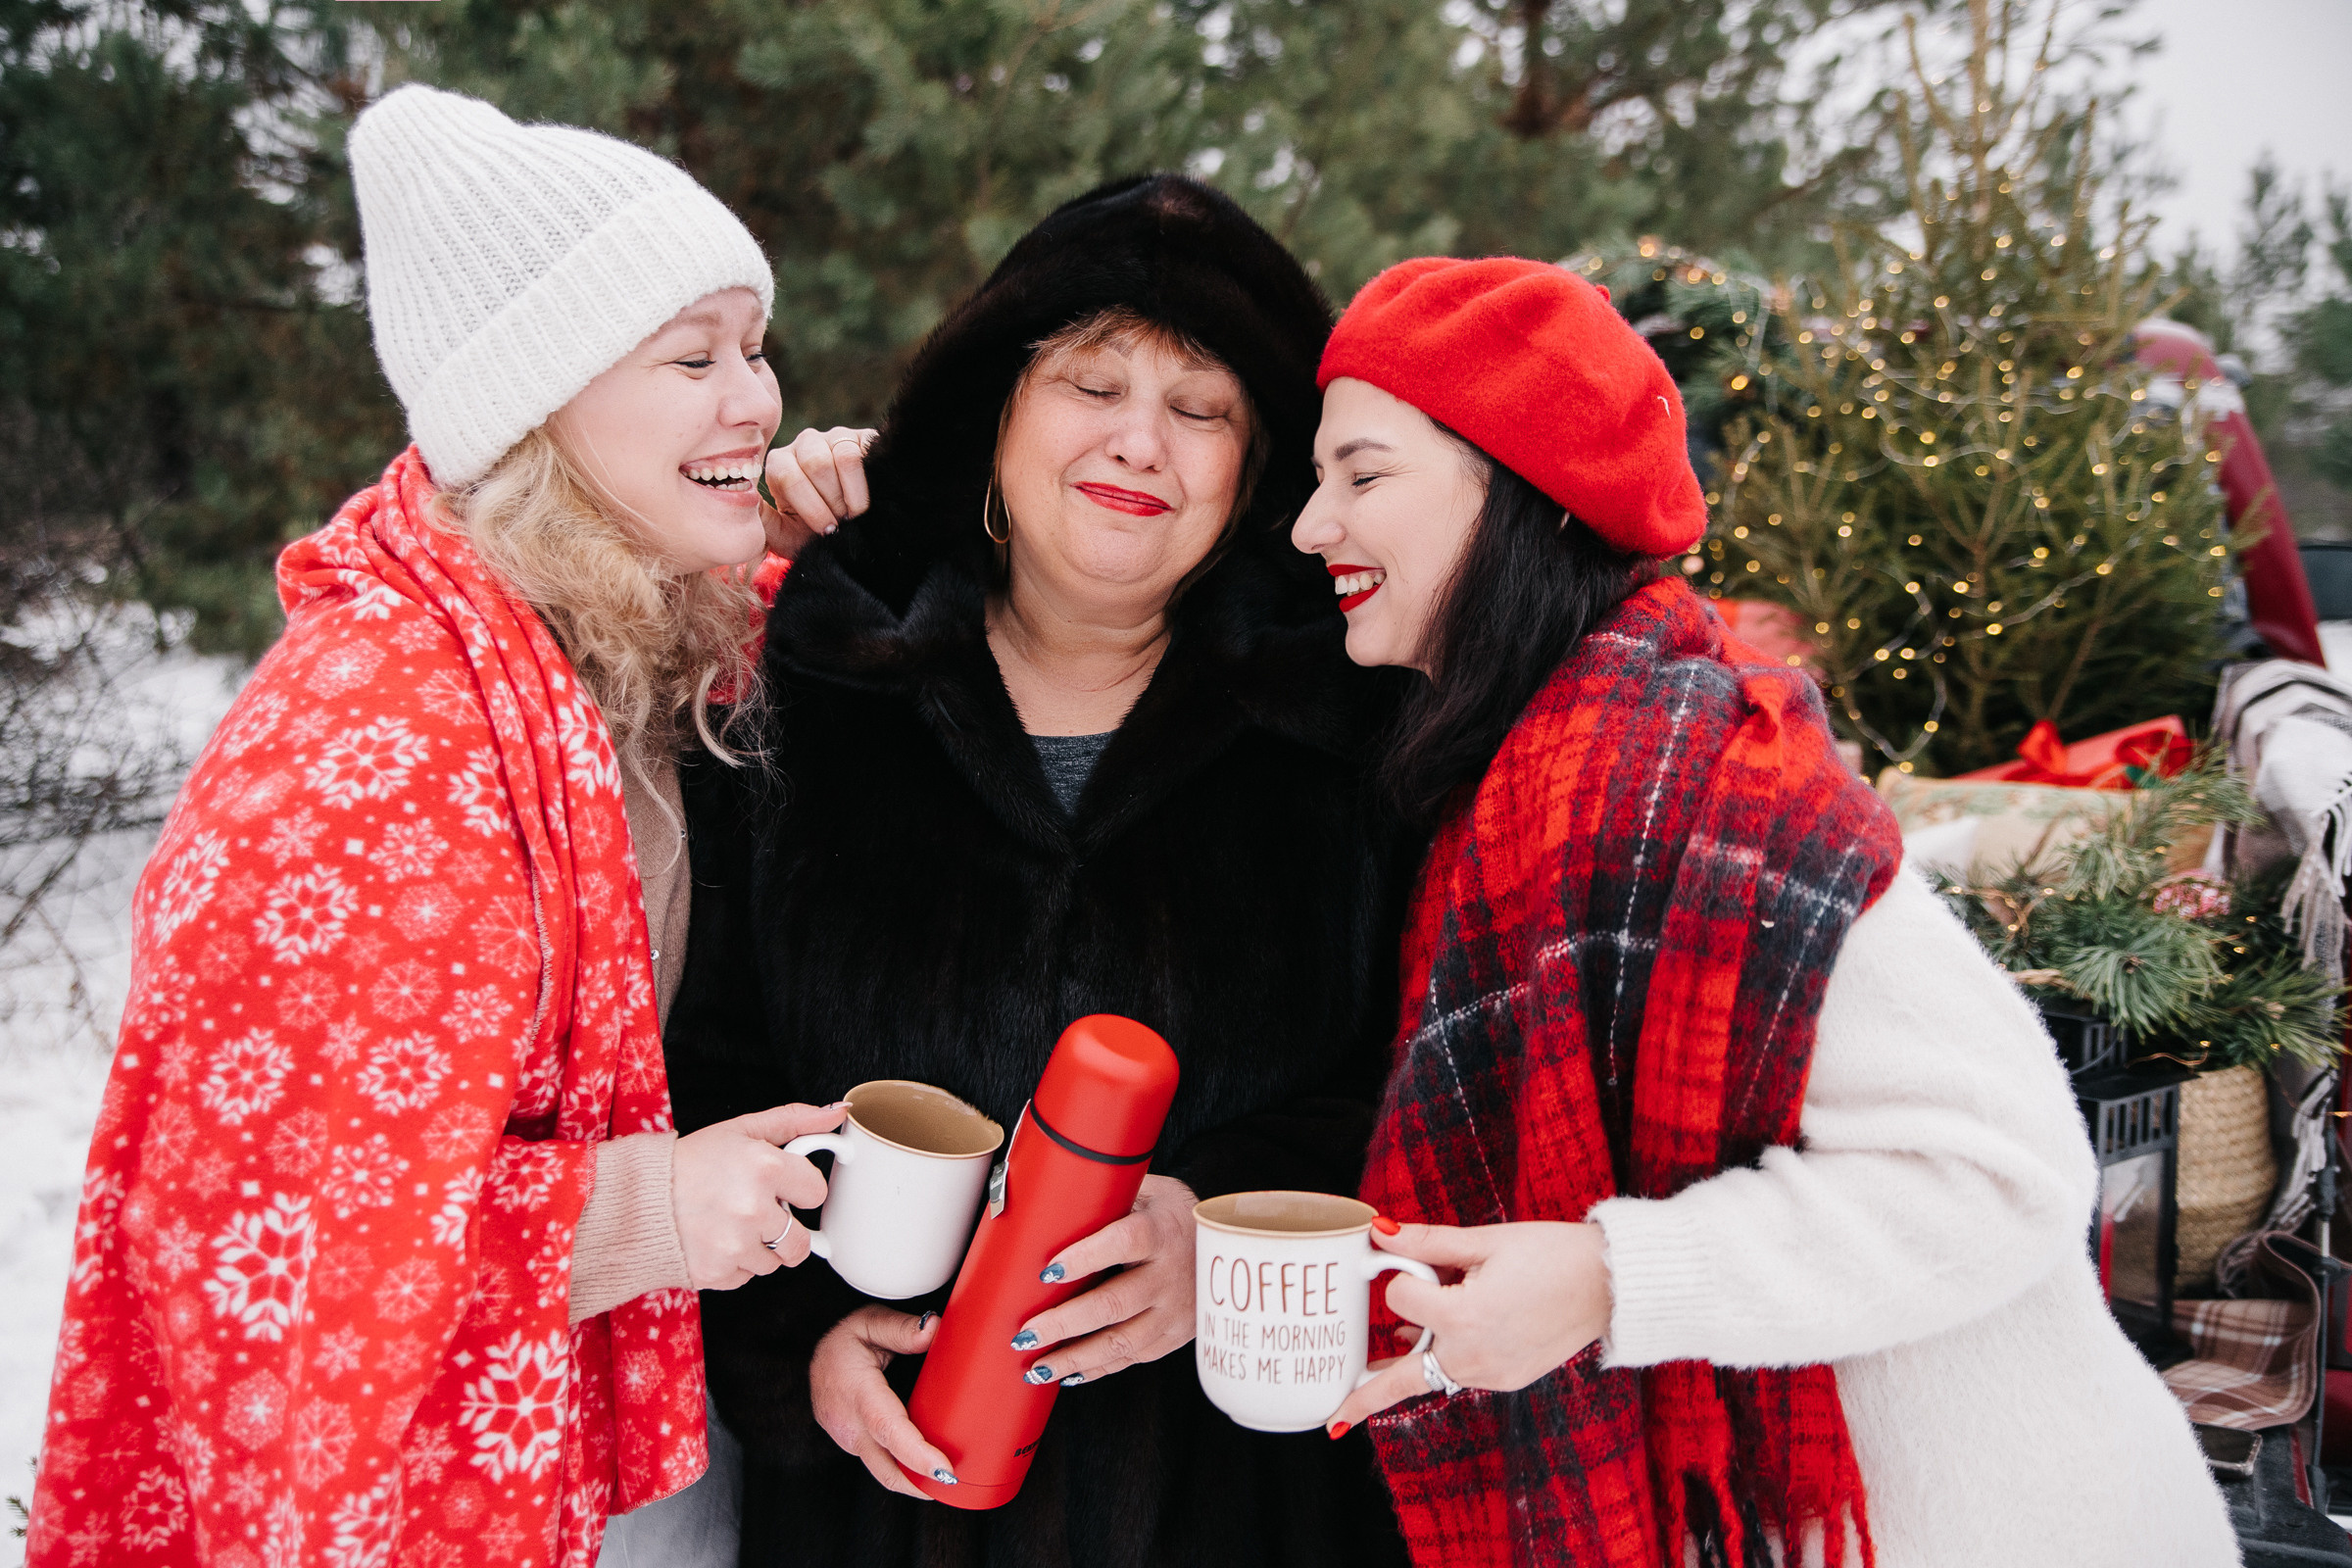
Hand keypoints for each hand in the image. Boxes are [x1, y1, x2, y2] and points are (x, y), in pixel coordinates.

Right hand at [671, 1102, 845, 1288]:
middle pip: (801, 1241)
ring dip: (759, 1248)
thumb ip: (794, 1122)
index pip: (816, 1192)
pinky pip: (746, 1277)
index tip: (782, 1187)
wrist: (638, 1199)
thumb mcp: (742, 1130)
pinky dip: (735, 1265)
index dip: (799, 1189)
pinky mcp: (718, 1274)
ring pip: (774, 1262)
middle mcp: (752, 1209)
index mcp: (764, 1167)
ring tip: (730, 1224)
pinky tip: (715, 1241)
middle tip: (756, 1211)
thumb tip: (837, 1114)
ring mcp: (735, 1246)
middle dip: (785, 1228)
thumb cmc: (691, 1162)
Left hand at [759, 425, 875, 558]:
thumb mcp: (783, 534)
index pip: (788, 476)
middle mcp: (804, 444)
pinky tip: (865, 503)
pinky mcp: (860, 438)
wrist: (852, 535)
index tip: (825, 531)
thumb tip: (741, 500)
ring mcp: (833, 437)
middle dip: (831, 502)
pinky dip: (862, 486)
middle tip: (841, 523)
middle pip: (814, 464)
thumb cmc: (813, 535)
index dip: (811, 508)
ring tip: (853, 514)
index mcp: (780, 463)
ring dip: (849, 496)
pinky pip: (858, 453)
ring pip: (839, 457)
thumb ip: (760, 519)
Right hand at [811, 1306, 956, 1496]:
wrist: (814, 1360)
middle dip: (921, 1485)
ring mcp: (848, 1440)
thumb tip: (934, 1330)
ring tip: (948, 1477)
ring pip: (884, 1470)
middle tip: (957, 1484)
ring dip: (914, 1479)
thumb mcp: (869, 1321)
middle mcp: (849, 1425)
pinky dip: (903, 1467)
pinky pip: (880, 1462)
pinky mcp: (853, 1447)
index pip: (888, 1429)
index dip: (917, 1454)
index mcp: (856, 1392)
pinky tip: (926, 1463)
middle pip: (887, 1468)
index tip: (944, 1469)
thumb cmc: (844, 1341)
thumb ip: (902, 1328)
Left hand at [1008, 1175, 1196, 1386]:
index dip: (1085, 1257)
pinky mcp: (1177, 1335)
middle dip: (1063, 1324)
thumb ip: (1107, 1198)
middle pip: (1114, 1304)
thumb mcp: (1148, 1192)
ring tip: (1036, 1366)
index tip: (1046, 1271)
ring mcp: (1176, 1310)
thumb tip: (1049, 1199)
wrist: (1229, 1243)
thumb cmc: (1170, 1214)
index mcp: (1161, 1231)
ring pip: (1121, 1342)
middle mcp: (1171, 1274)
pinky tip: (1068, 1373)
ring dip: (1074, 1358)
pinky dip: (1098, 1368)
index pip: (1124, 1242)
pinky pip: (1134, 1358)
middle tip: (1024, 1335)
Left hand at [1321, 1220, 1612, 1434]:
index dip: (1403, 1276)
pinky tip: (1431, 1345)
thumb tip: (1379, 1232)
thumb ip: (1428, 1242)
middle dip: (1365, 1396)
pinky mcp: (1507, 1380)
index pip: (1401, 1300)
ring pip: (1432, 1375)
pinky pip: (1460, 1375)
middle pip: (1403, 1379)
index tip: (1413, 1261)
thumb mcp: (1486, 1241)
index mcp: (1464, 1318)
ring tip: (1371, 1371)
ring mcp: (1492, 1375)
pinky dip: (1442, 1361)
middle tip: (1332, 1419)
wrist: (1611, 1286)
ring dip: (1406, 1367)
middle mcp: (1474, 1357)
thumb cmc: (1552, 1255)